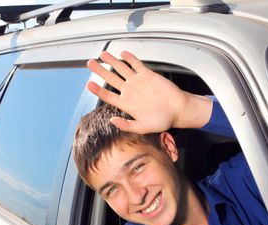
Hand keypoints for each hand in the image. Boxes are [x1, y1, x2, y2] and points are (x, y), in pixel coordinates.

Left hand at [87, 51, 211, 133]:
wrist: (178, 110)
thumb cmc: (163, 121)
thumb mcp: (143, 127)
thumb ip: (127, 125)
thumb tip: (112, 121)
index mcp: (126, 104)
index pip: (108, 95)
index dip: (98, 90)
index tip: (89, 84)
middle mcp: (130, 92)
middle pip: (111, 79)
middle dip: (100, 71)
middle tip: (90, 63)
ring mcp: (138, 82)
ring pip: (121, 69)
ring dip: (111, 61)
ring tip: (102, 55)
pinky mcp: (148, 75)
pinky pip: (136, 65)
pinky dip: (130, 58)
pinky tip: (122, 53)